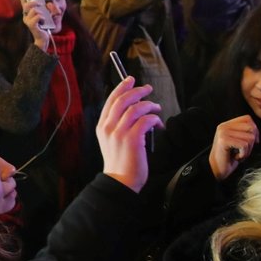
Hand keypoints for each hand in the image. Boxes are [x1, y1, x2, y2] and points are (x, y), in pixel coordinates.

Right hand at [22, 0, 51, 50]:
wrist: (43, 38)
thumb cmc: (45, 26)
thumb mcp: (49, 15)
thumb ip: (50, 8)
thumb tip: (49, 4)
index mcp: (28, 13)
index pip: (24, 2)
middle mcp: (26, 16)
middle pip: (27, 4)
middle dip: (34, 2)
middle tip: (40, 3)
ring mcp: (28, 21)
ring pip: (34, 10)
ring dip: (41, 12)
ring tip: (43, 17)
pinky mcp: (31, 25)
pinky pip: (38, 16)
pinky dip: (42, 17)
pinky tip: (43, 21)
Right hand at [96, 76, 161, 192]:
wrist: (120, 181)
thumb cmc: (120, 162)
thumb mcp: (112, 140)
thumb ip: (117, 125)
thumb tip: (133, 109)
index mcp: (102, 126)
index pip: (111, 100)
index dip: (122, 87)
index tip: (130, 80)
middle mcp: (108, 127)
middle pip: (123, 100)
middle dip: (137, 91)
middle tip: (148, 89)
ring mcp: (119, 133)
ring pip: (136, 108)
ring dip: (149, 105)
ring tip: (157, 108)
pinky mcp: (132, 139)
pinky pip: (146, 120)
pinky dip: (155, 119)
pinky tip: (158, 125)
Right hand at [208, 115, 258, 180]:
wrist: (216, 169)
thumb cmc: (229, 156)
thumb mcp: (237, 141)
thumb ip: (244, 132)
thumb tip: (256, 130)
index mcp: (227, 124)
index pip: (248, 118)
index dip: (254, 130)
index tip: (252, 142)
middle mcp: (224, 126)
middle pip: (251, 128)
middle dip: (252, 142)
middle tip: (244, 150)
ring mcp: (223, 133)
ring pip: (250, 138)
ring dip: (248, 150)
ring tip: (239, 154)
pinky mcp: (224, 140)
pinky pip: (244, 145)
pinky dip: (244, 154)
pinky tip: (236, 157)